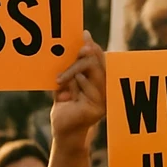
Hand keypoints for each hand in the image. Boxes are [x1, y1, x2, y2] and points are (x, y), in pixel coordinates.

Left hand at [51, 32, 106, 147]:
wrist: (62, 131)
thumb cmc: (65, 107)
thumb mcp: (67, 84)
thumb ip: (71, 69)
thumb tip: (72, 49)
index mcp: (99, 82)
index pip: (100, 59)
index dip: (93, 47)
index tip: (84, 35)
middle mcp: (105, 89)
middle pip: (98, 62)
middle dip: (86, 54)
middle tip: (78, 50)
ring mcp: (103, 98)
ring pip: (92, 72)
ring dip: (74, 72)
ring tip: (61, 80)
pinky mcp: (98, 107)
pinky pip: (89, 87)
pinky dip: (78, 84)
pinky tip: (69, 89)